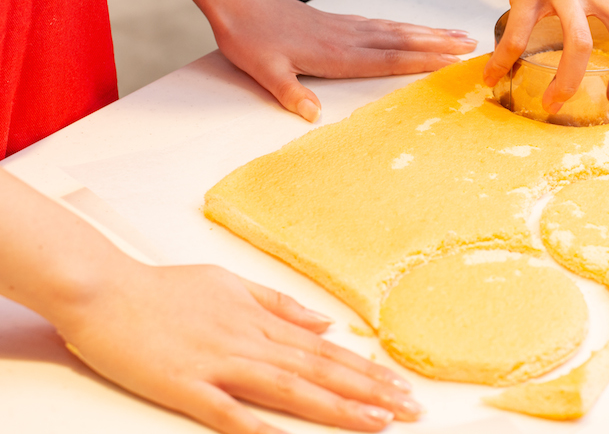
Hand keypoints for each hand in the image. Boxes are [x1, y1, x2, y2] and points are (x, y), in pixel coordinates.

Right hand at [55, 263, 420, 432]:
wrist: (104, 288)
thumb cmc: (164, 288)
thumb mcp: (230, 283)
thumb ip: (279, 303)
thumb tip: (324, 323)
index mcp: (260, 320)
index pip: (325, 351)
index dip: (366, 371)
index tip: (399, 386)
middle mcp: (249, 341)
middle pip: (319, 371)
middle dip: (368, 392)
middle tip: (409, 409)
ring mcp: (219, 363)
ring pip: (290, 388)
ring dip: (337, 406)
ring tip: (377, 422)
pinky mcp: (184, 385)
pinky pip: (228, 411)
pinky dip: (259, 426)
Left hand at [207, 0, 476, 121]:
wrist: (238, 1)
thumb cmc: (250, 37)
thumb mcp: (264, 71)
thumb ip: (290, 92)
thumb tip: (312, 115)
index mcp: (336, 53)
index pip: (388, 58)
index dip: (421, 60)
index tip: (451, 60)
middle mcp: (348, 37)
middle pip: (402, 41)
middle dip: (438, 43)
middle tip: (471, 44)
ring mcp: (346, 27)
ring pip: (396, 30)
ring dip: (428, 33)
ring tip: (455, 34)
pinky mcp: (339, 22)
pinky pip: (382, 25)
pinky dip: (404, 28)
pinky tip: (414, 30)